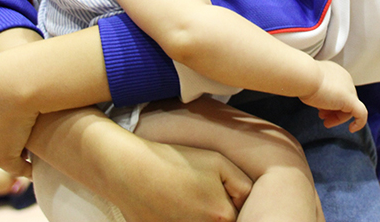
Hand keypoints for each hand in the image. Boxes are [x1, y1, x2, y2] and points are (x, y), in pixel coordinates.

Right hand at [116, 143, 251, 221]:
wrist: (130, 170)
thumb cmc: (174, 163)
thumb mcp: (217, 162)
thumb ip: (242, 185)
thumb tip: (249, 202)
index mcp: (222, 215)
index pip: (239, 217)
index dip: (230, 203)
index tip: (218, 193)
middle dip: (215, 212)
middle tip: (197, 195)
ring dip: (198, 217)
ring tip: (181, 199)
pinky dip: (176, 219)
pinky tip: (168, 206)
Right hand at [299, 60, 367, 132]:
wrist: (305, 76)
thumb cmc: (304, 79)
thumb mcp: (311, 85)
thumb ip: (318, 91)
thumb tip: (317, 99)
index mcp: (336, 73)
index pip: (338, 91)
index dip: (329, 103)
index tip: (320, 111)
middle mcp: (345, 79)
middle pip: (344, 100)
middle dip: (333, 111)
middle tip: (322, 117)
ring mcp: (349, 89)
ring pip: (350, 108)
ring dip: (338, 117)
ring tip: (326, 122)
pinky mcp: (351, 100)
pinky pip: (361, 114)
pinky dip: (359, 123)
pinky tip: (352, 129)